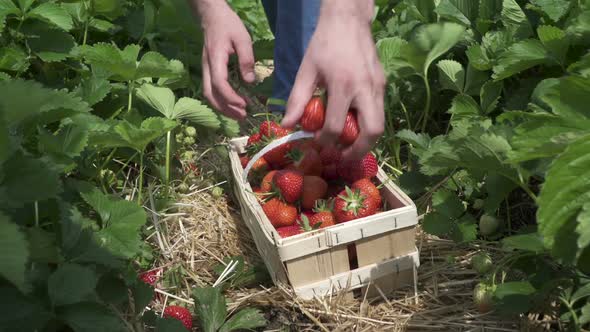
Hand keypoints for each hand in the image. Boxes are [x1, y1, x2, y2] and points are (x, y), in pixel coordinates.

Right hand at [193, 0, 254, 118]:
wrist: (212, 16)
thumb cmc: (228, 25)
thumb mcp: (243, 39)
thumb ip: (246, 60)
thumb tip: (250, 81)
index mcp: (215, 59)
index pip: (219, 83)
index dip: (230, 97)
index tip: (244, 105)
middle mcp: (207, 67)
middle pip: (210, 94)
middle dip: (225, 108)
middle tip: (242, 116)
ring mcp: (205, 70)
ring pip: (208, 94)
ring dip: (222, 108)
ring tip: (239, 115)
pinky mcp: (208, 71)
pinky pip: (211, 90)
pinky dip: (221, 101)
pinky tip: (233, 105)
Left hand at [281, 0, 385, 160]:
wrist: (348, 21)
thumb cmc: (324, 45)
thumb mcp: (306, 71)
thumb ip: (297, 100)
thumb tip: (287, 125)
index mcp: (343, 85)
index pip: (335, 125)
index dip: (325, 141)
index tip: (316, 143)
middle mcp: (365, 89)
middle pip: (371, 132)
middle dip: (357, 151)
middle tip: (342, 157)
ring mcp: (378, 87)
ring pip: (380, 125)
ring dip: (365, 141)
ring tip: (348, 146)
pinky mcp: (382, 84)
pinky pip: (379, 113)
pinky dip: (367, 125)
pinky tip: (353, 126)